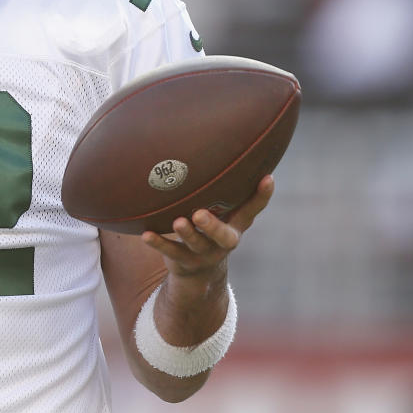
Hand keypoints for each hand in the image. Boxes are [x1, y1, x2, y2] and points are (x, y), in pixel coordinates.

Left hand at [140, 174, 274, 280]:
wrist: (198, 272)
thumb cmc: (208, 226)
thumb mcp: (219, 209)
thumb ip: (217, 185)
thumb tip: (206, 139)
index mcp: (236, 224)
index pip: (252, 210)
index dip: (262, 195)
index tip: (268, 177)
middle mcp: (224, 241)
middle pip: (224, 236)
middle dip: (214, 226)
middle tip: (200, 213)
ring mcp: (205, 254)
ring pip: (197, 245)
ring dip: (187, 233)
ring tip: (178, 221)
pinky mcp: (185, 263)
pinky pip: (171, 252)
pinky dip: (158, 243)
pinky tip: (145, 234)